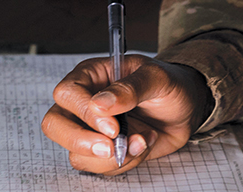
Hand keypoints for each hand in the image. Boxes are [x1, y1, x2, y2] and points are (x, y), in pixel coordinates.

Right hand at [41, 54, 211, 174]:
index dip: (85, 113)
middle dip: (82, 142)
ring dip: (113, 155)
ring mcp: (92, 130)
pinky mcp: (104, 151)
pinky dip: (125, 163)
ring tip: (142, 139)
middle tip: (112, 147)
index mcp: (91, 76)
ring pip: (76, 153)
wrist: (186, 108)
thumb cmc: (169, 85)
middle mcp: (85, 103)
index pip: (67, 93)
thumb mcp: (157, 78)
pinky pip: (99, 167)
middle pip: (55, 125)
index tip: (113, 127)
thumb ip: (130, 88)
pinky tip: (143, 145)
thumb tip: (100, 103)